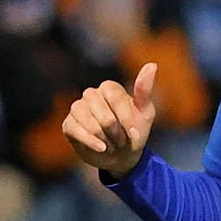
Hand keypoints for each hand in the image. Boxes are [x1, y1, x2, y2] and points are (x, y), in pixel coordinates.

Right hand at [62, 62, 156, 176]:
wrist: (121, 156)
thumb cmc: (134, 132)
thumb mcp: (145, 113)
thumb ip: (144, 90)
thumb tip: (152, 64)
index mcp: (109, 88)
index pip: (116, 98)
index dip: (126, 118)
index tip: (134, 134)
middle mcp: (91, 94)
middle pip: (103, 114)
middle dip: (116, 132)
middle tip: (122, 141)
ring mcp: (78, 108)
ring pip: (88, 121)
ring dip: (104, 138)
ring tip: (112, 145)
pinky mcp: (68, 124)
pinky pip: (76, 130)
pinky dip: (91, 142)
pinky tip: (101, 148)